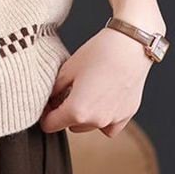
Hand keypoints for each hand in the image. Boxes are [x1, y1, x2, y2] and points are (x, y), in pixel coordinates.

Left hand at [38, 25, 154, 137]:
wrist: (129, 47)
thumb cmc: (99, 53)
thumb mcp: (68, 68)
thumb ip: (54, 89)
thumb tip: (48, 99)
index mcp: (77, 111)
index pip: (51, 125)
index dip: (45, 114)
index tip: (47, 103)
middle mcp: (96, 121)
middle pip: (70, 126)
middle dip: (65, 112)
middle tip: (66, 91)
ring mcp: (113, 120)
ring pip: (89, 126)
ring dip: (84, 115)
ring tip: (86, 90)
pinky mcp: (126, 116)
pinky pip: (109, 126)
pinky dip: (103, 118)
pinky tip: (102, 99)